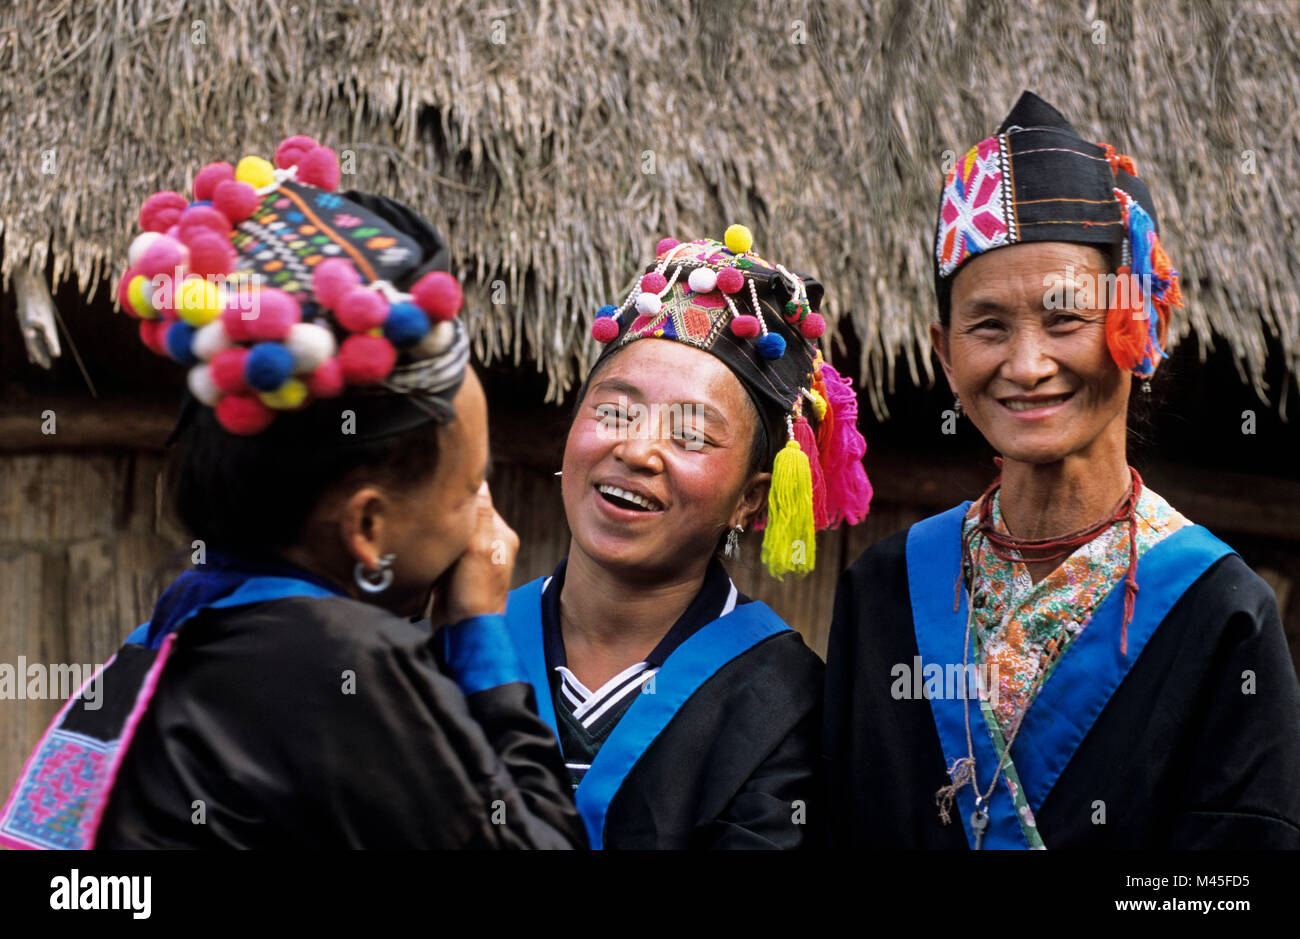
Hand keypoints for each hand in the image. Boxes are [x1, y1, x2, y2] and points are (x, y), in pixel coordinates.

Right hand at [431, 482, 517, 625]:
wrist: (464, 632)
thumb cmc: (475, 593)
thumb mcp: (478, 548)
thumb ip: (480, 515)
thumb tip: (481, 482)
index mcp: (502, 535)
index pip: (482, 502)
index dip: (462, 498)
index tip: (442, 494)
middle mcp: (491, 545)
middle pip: (465, 517)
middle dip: (448, 517)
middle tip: (430, 517)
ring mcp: (474, 559)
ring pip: (453, 534)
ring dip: (439, 535)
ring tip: (428, 538)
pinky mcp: (458, 573)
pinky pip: (445, 552)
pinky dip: (436, 552)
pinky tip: (428, 555)